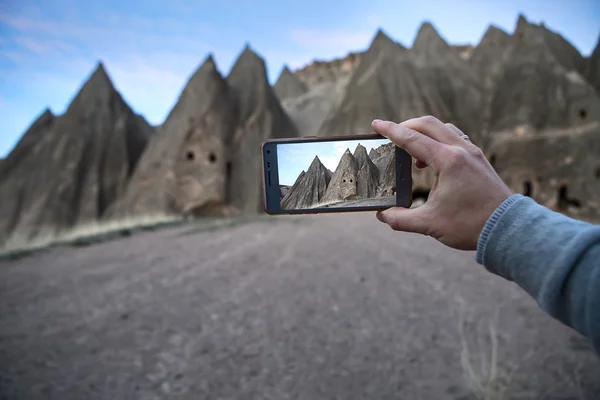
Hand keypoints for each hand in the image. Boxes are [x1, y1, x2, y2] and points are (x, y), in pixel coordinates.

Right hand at [371, 116, 512, 249]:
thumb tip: (382, 215)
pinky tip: (432, 162)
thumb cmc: (470, 225)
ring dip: (424, 133)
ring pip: (443, 128)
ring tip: (411, 152)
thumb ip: (401, 219)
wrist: (508, 228)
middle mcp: (461, 150)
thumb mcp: (430, 224)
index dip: (391, 130)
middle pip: (428, 124)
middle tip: (390, 135)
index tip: (375, 124)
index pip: (412, 139)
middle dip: (406, 126)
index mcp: (447, 161)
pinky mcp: (479, 159)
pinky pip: (455, 138)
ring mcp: (472, 153)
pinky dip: (438, 141)